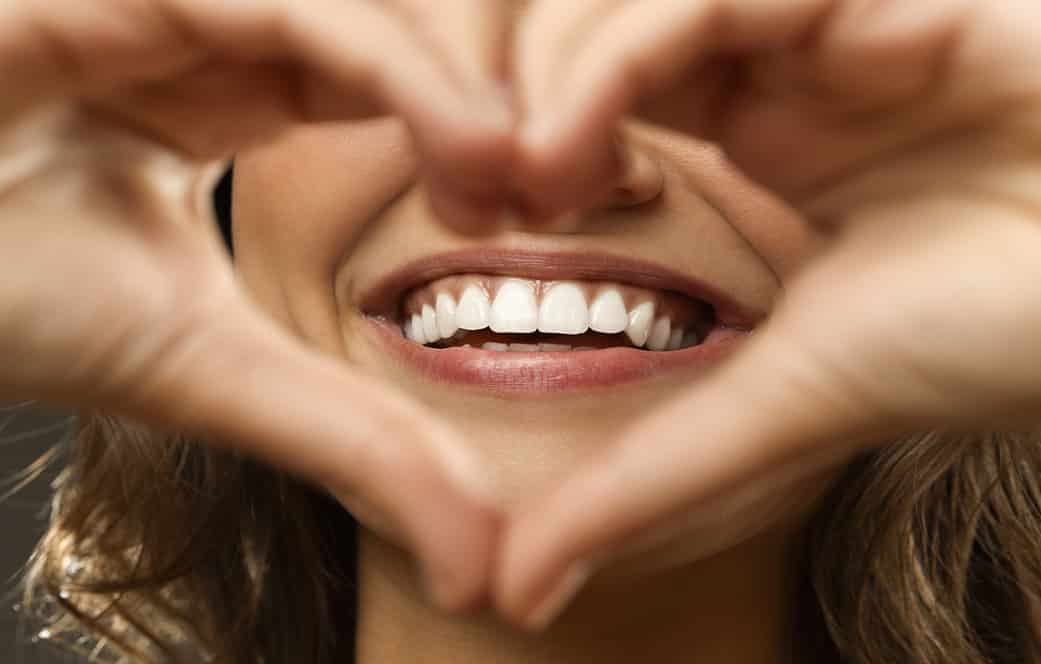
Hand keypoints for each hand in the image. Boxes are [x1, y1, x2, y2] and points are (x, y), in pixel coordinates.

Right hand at [0, 0, 514, 609]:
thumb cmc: (7, 307)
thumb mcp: (214, 370)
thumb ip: (350, 440)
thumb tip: (481, 565)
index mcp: (223, 92)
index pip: (389, 69)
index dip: (481, 126)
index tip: (546, 208)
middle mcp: (206, 28)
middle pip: (400, 18)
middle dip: (494, 93)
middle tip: (562, 187)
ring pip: (361, 1)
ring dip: (459, 79)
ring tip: (517, 177)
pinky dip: (393, 63)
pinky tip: (468, 143)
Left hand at [497, 0, 1040, 626]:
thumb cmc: (999, 330)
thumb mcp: (780, 404)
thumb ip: (647, 481)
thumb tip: (516, 593)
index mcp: (757, 135)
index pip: (587, 94)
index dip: (508, 142)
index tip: (465, 218)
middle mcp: (773, 66)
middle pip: (583, 35)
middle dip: (502, 100)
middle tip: (466, 194)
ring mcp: (813, 18)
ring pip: (626, 0)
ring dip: (549, 77)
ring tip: (524, 179)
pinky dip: (621, 50)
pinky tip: (580, 138)